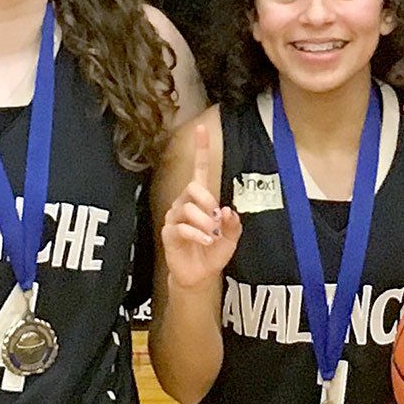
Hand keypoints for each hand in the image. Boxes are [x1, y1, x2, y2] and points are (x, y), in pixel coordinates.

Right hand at [160, 122, 241, 286]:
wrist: (199, 275)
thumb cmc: (214, 252)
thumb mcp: (232, 238)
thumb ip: (234, 224)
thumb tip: (228, 211)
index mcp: (201, 199)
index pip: (200, 169)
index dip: (200, 150)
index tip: (201, 129)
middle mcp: (185, 203)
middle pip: (194, 187)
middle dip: (208, 201)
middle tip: (216, 220)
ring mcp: (175, 217)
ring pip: (188, 208)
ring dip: (205, 224)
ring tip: (211, 237)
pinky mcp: (169, 232)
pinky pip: (182, 226)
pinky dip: (198, 235)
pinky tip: (205, 242)